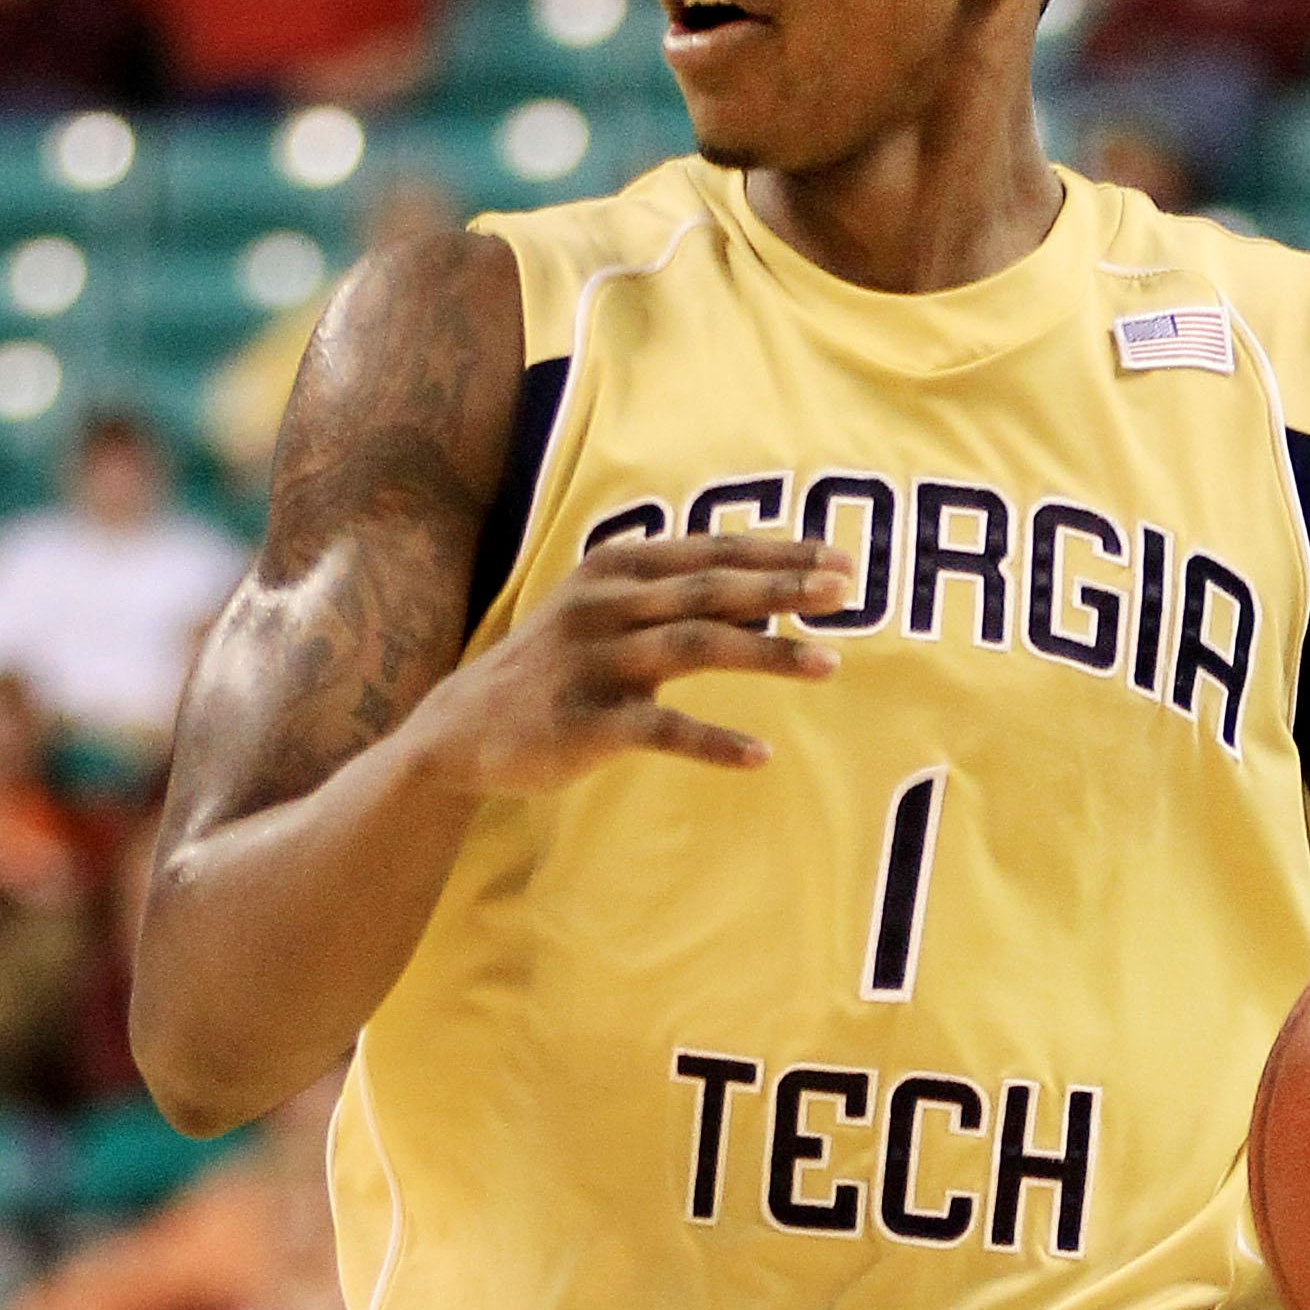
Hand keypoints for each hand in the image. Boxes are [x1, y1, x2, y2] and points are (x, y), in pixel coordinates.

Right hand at [419, 529, 851, 794]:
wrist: (461, 729)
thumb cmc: (554, 669)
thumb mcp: (607, 614)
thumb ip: (675, 602)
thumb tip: (766, 608)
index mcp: (617, 569)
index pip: (712, 553)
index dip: (778, 554)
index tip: (840, 559)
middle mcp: (607, 605)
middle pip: (713, 589)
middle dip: (786, 587)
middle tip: (849, 589)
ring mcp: (595, 663)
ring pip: (697, 648)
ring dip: (769, 655)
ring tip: (830, 664)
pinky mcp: (584, 723)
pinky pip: (661, 730)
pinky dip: (713, 742)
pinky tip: (760, 756)